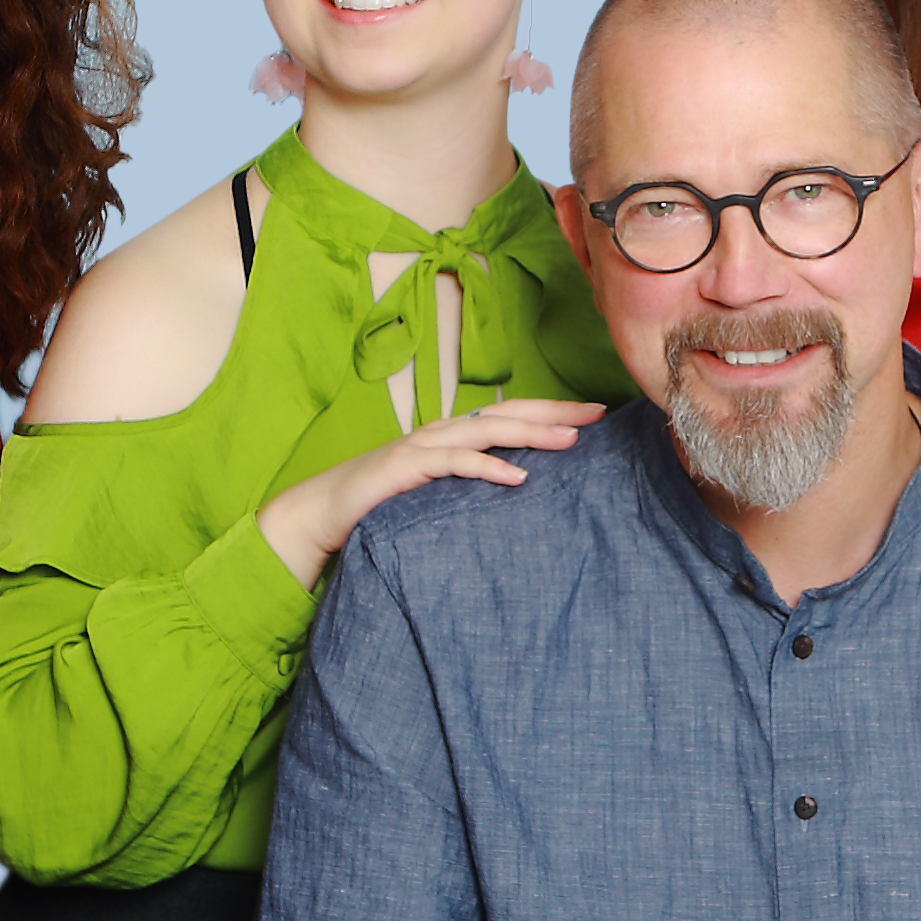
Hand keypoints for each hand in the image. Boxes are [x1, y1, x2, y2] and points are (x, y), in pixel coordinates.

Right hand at [257, 400, 604, 588]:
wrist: (324, 511)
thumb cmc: (382, 502)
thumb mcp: (436, 490)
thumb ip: (470, 482)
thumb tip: (521, 489)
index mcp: (452, 433)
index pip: (510, 413)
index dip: (551, 409)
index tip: (593, 414)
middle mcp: (441, 431)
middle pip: (507, 413)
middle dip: (553, 412)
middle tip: (596, 415)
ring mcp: (422, 446)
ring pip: (486, 431)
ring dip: (530, 433)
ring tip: (568, 440)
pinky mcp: (405, 467)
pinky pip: (454, 464)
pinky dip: (487, 468)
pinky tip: (517, 476)